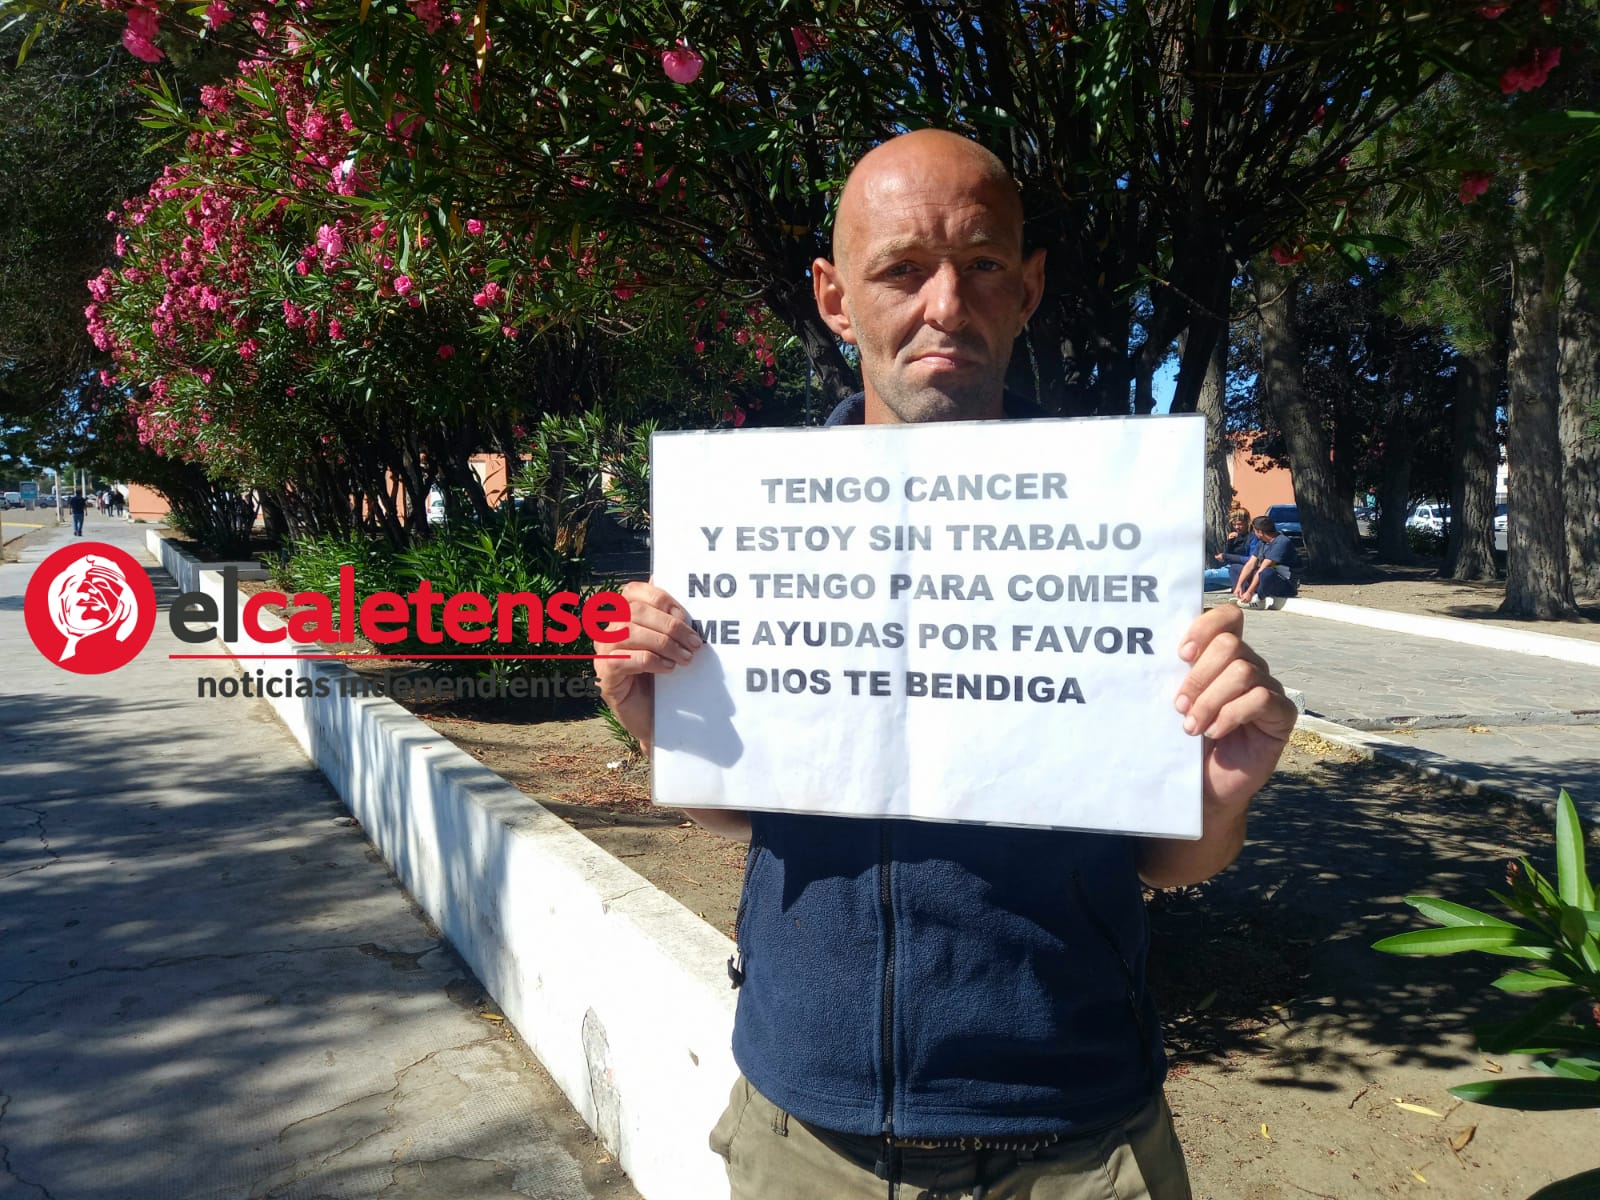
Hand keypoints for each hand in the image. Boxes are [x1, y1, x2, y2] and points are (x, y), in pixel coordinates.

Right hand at [593, 580, 702, 752]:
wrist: (654, 718)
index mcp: (621, 616)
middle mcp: (606, 630)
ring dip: (664, 643)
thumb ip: (670, 618)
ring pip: (629, 632)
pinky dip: (652, 661)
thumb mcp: (670, 643)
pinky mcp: (605, 675)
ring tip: (687, 658)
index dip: (661, 598)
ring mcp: (602, 652)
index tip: (687, 616)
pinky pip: (626, 659)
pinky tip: (669, 669)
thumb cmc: (663, 677)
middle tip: (695, 642)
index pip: (633, 591)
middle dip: (670, 625)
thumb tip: (676, 583)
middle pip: (634, 611)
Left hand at [1174, 605, 1296, 811]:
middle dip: (1199, 676)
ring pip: (1243, 672)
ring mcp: (1268, 689)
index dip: (1205, 627)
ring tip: (1191, 727)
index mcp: (1223, 656)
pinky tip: (1215, 731)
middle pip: (1230, 645)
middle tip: (1178, 706)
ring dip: (1210, 700)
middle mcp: (1249, 666)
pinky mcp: (1281, 714)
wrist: (1203, 786)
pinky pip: (1260, 699)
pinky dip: (1231, 714)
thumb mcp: (1176, 703)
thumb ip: (1175, 675)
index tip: (1181, 654)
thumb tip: (1153, 653)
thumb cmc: (1185, 742)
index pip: (1228, 617)